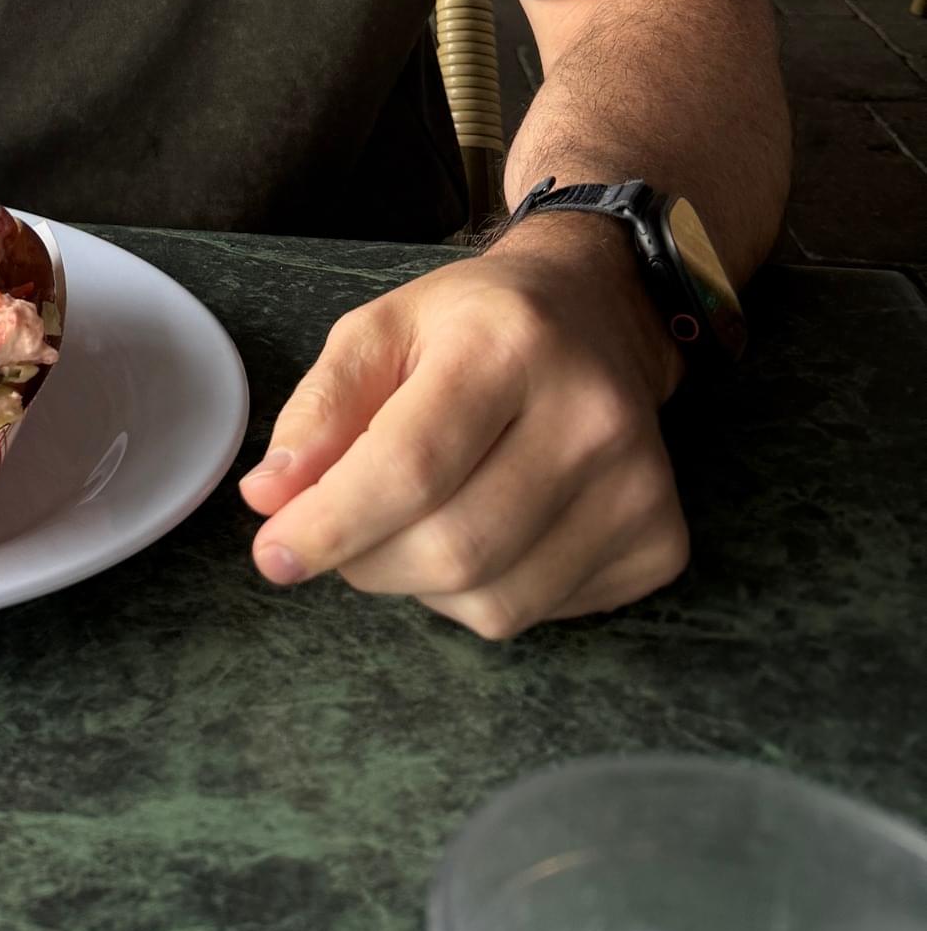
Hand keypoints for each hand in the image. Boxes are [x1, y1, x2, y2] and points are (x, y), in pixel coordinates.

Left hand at [237, 224, 686, 641]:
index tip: (273, 554)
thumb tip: (269, 498)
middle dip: (366, 559)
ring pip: (493, 601)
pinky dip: (481, 594)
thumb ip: (320, 409)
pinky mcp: (661, 542)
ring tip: (416, 518)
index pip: (411, 465)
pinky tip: (485, 526)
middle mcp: (590, 415)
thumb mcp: (379, 330)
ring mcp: (639, 486)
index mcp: (509, 343)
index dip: (331, 523)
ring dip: (420, 583)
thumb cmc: (473, 325)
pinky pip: (538, 616)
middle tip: (339, 532)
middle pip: (451, 547)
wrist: (596, 314)